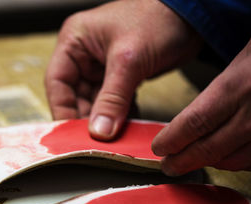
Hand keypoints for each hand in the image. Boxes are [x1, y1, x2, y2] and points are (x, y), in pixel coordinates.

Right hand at [45, 0, 201, 139]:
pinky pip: (113, 102)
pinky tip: (125, 128)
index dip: (62, 109)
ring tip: (110, 139)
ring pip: (95, 102)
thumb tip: (98, 131)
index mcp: (75, 42)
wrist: (193, 15)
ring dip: (103, 120)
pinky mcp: (120, 77)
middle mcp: (84, 55)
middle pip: (75, 96)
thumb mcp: (128, 61)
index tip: (70, 134)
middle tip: (93, 142)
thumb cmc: (158, 19)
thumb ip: (112, 99)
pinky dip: (118, 116)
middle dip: (85, 118)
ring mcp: (102, 67)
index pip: (57, 83)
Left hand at [152, 39, 250, 174]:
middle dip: (183, 162)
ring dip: (208, 163)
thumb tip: (190, 121)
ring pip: (234, 160)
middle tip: (168, 166)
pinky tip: (224, 158)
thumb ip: (218, 91)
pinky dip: (236, 162)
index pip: (194, 123)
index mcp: (237, 86)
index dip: (172, 140)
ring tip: (191, 161)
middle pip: (209, 149)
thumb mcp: (241, 61)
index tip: (159, 147)